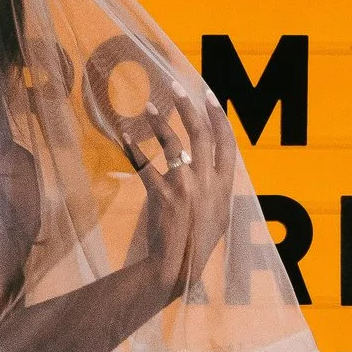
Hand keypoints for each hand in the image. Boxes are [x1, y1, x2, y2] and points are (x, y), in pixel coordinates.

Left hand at [123, 79, 234, 278]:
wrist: (178, 265)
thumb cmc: (199, 242)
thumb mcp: (221, 214)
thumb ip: (219, 188)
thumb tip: (214, 166)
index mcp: (225, 185)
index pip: (227, 142)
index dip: (219, 117)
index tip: (209, 96)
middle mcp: (207, 182)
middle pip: (200, 134)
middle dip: (188, 106)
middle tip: (175, 86)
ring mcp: (185, 187)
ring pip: (173, 144)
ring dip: (160, 122)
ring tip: (148, 107)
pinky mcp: (162, 195)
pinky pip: (145, 165)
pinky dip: (133, 148)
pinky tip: (124, 135)